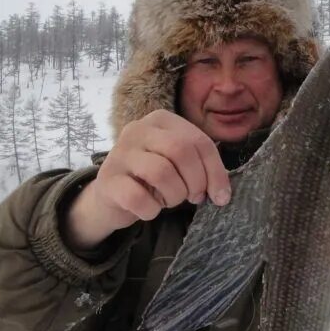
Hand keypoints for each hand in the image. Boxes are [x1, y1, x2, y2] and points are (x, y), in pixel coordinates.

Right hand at [64, 110, 231, 249]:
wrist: (112, 196)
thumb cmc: (151, 179)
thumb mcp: (178, 165)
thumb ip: (201, 168)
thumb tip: (222, 194)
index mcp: (161, 120)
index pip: (199, 141)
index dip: (216, 172)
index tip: (221, 196)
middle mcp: (138, 129)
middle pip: (181, 151)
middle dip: (196, 181)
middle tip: (194, 197)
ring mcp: (119, 153)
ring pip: (161, 172)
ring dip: (174, 196)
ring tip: (169, 200)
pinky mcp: (107, 180)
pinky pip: (138, 197)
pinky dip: (151, 210)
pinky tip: (150, 210)